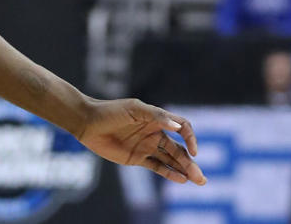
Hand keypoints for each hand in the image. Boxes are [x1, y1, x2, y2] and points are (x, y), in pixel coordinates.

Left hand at [77, 98, 205, 185]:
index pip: (182, 127)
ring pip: (171, 160)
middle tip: (202, 177)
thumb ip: (157, 116)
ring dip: (184, 170)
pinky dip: (169, 173)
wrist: (88, 123)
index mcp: (159, 118)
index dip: (190, 138)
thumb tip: (177, 127)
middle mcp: (156, 133)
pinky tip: (180, 179)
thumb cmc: (112, 111)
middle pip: (179, 149)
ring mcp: (147, 147)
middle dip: (191, 162)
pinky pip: (157, 167)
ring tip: (197, 180)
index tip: (193, 150)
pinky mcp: (137, 158)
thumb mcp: (135, 109)